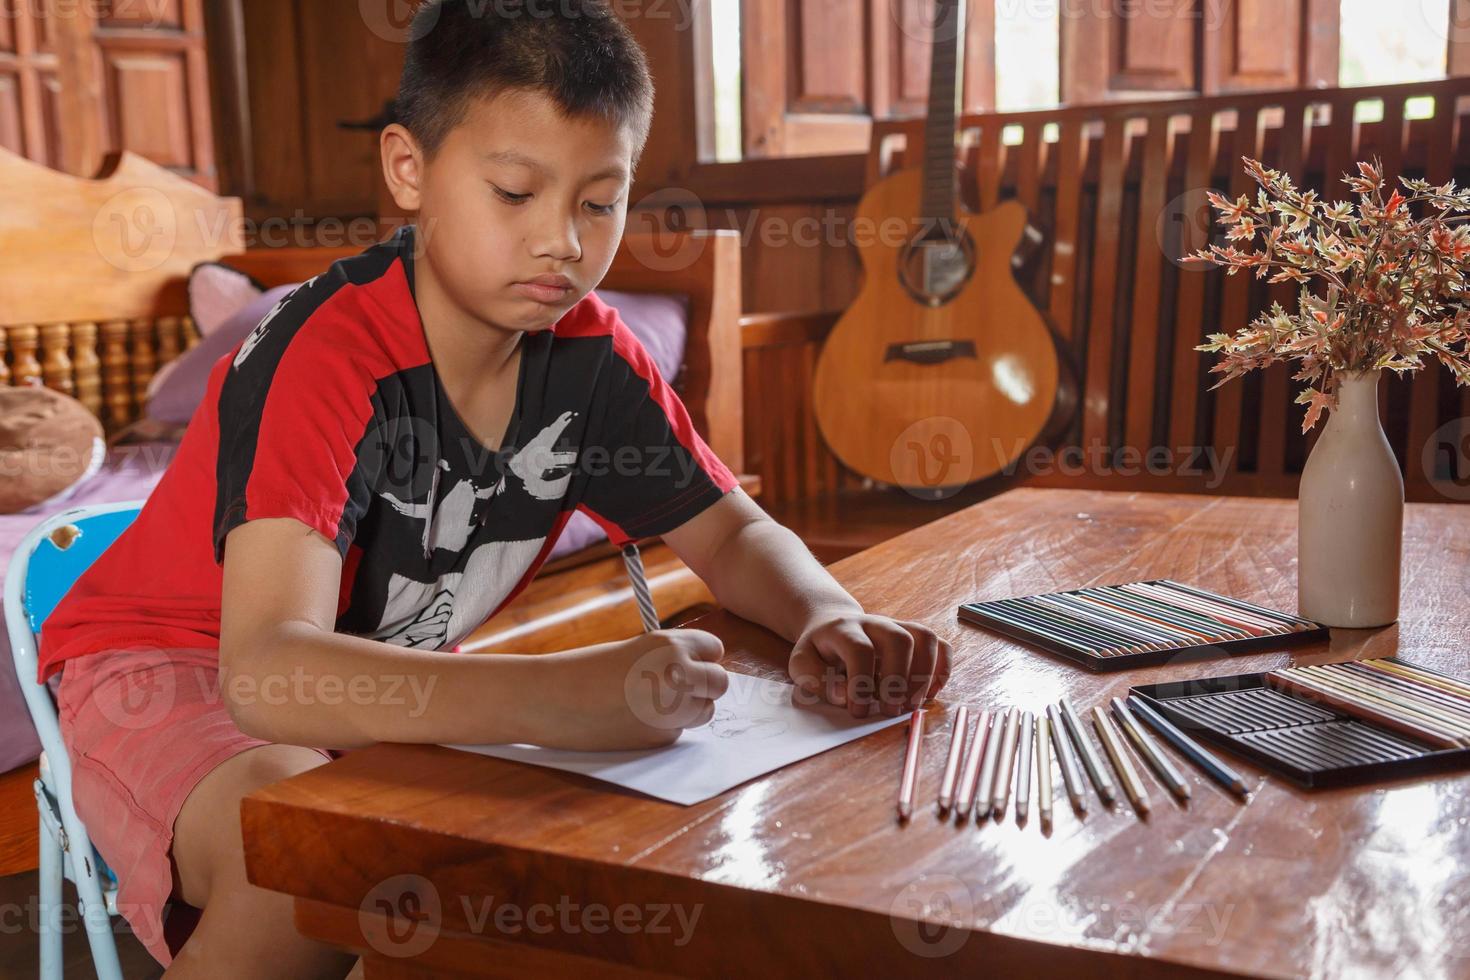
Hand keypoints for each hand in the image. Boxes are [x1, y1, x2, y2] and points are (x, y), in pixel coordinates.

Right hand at [543, 629, 728, 749]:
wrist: (552, 699)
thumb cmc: (587, 670)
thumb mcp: (636, 651)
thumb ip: (670, 659)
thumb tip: (702, 675)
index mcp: (671, 645)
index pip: (715, 650)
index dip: (702, 658)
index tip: (688, 663)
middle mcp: (679, 675)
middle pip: (720, 683)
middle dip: (704, 687)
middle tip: (677, 688)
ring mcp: (673, 709)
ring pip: (705, 711)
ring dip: (688, 710)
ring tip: (650, 703)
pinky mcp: (660, 738)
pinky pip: (678, 732)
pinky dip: (663, 728)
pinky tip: (631, 721)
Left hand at [789, 612, 951, 717]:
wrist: (832, 626)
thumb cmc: (819, 653)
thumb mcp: (802, 664)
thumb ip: (815, 680)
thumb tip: (843, 695)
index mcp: (844, 629)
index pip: (860, 650)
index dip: (861, 683)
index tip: (858, 711)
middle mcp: (875, 623)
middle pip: (899, 640)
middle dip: (898, 680)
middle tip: (889, 710)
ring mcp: (898, 626)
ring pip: (925, 638)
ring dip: (924, 675)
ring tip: (911, 704)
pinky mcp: (915, 636)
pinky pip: (940, 645)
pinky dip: (942, 670)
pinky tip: (929, 693)